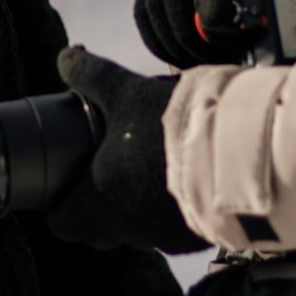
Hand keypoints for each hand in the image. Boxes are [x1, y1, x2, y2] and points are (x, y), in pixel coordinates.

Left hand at [47, 48, 205, 252]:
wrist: (232, 151)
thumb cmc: (167, 124)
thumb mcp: (124, 91)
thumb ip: (90, 76)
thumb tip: (67, 56)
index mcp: (96, 195)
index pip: (63, 223)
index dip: (63, 210)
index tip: (71, 191)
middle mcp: (122, 225)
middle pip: (97, 235)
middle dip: (98, 218)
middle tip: (108, 186)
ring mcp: (157, 236)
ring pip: (134, 235)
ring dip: (135, 215)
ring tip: (148, 182)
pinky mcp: (189, 239)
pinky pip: (169, 234)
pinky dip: (169, 218)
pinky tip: (179, 191)